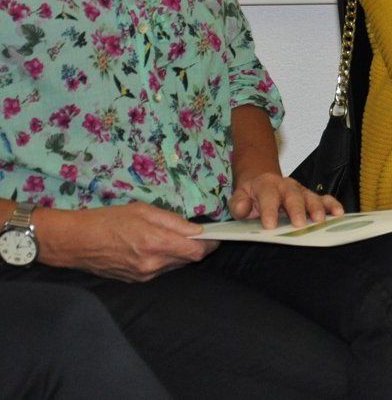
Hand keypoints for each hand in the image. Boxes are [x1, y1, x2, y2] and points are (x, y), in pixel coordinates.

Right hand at [34, 203, 216, 282]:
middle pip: (188, 260)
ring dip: (180, 254)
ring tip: (172, 238)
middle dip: (196, 248)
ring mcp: (143, 275)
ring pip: (174, 266)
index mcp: (156, 244)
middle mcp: (152, 264)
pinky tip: (155, 247)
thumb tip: (197, 230)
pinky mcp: (135, 280)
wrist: (76, 242)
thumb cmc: (108, 220)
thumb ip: (173, 222)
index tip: (215, 236)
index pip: (196, 252)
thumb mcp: (143, 211)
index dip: (210, 245)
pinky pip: (160, 270)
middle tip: (196, 234)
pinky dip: (165, 259)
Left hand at [228, 172, 342, 228]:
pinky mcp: (312, 196)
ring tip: (320, 220)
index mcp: (267, 185)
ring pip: (310, 196)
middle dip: (297, 210)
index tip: (270, 226)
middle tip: (299, 224)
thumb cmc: (251, 196)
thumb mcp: (239, 197)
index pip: (268, 197)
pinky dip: (332, 205)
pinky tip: (338, 213)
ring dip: (316, 208)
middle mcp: (287, 185)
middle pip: (293, 196)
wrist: (262, 183)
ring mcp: (301, 190)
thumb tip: (242, 209)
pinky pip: (325, 198)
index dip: (269, 210)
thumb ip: (238, 204)